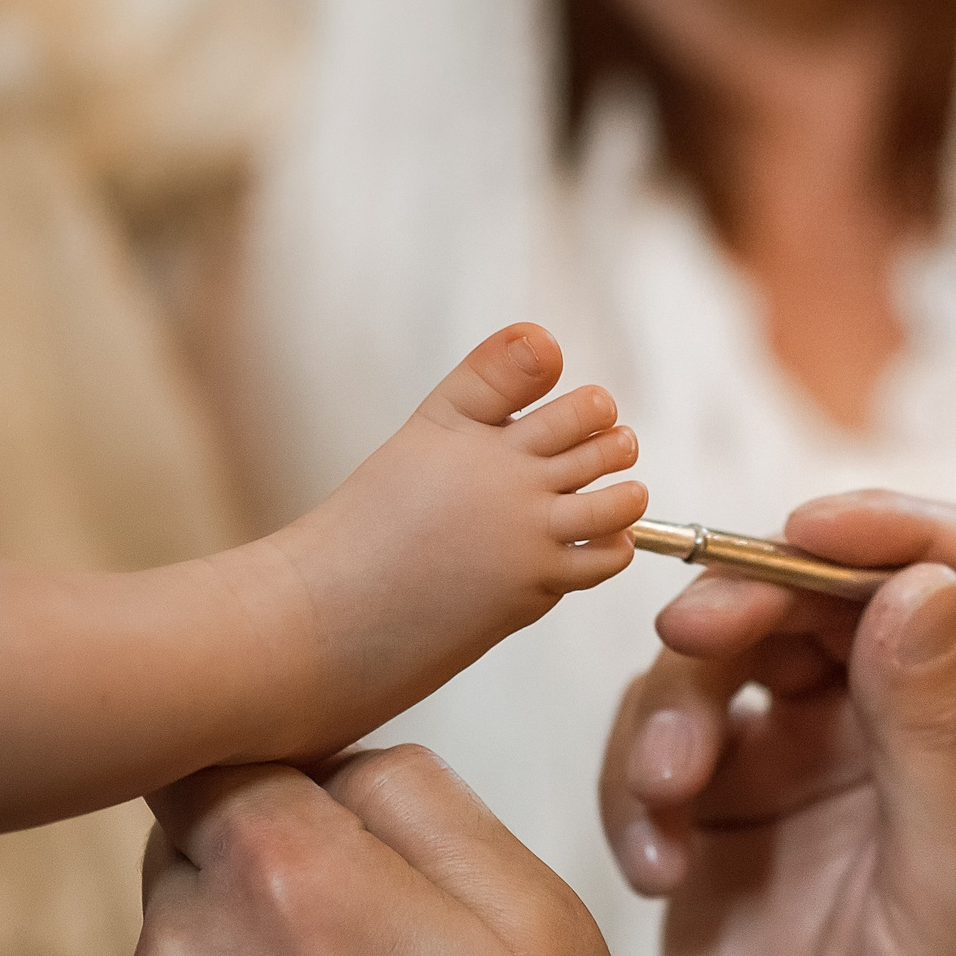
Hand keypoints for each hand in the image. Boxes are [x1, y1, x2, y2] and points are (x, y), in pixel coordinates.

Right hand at [264, 322, 647, 756]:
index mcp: (464, 421)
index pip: (539, 364)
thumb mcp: (422, 439)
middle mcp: (501, 466)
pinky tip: (597, 543)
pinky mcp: (533, 581)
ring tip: (620, 491)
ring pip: (618, 493)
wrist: (328, 614)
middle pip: (595, 426)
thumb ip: (485, 387)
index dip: (577, 393)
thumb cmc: (370, 530)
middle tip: (607, 450)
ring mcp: (522, 526)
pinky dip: (614, 544)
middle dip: (610, 436)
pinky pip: (606, 554)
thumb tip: (546, 340)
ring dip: (627, 491)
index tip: (580, 416)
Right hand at [600, 493, 955, 955]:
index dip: (892, 531)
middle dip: (757, 601)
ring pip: (742, 648)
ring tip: (667, 794)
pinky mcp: (738, 798)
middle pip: (836, 590)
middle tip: (691, 632)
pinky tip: (653, 865)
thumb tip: (920, 583)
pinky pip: (670, 730)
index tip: (804, 532)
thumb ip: (933, 733)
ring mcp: (829, 753)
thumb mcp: (955, 892)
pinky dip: (644, 780)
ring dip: (684, 704)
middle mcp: (929, 718)